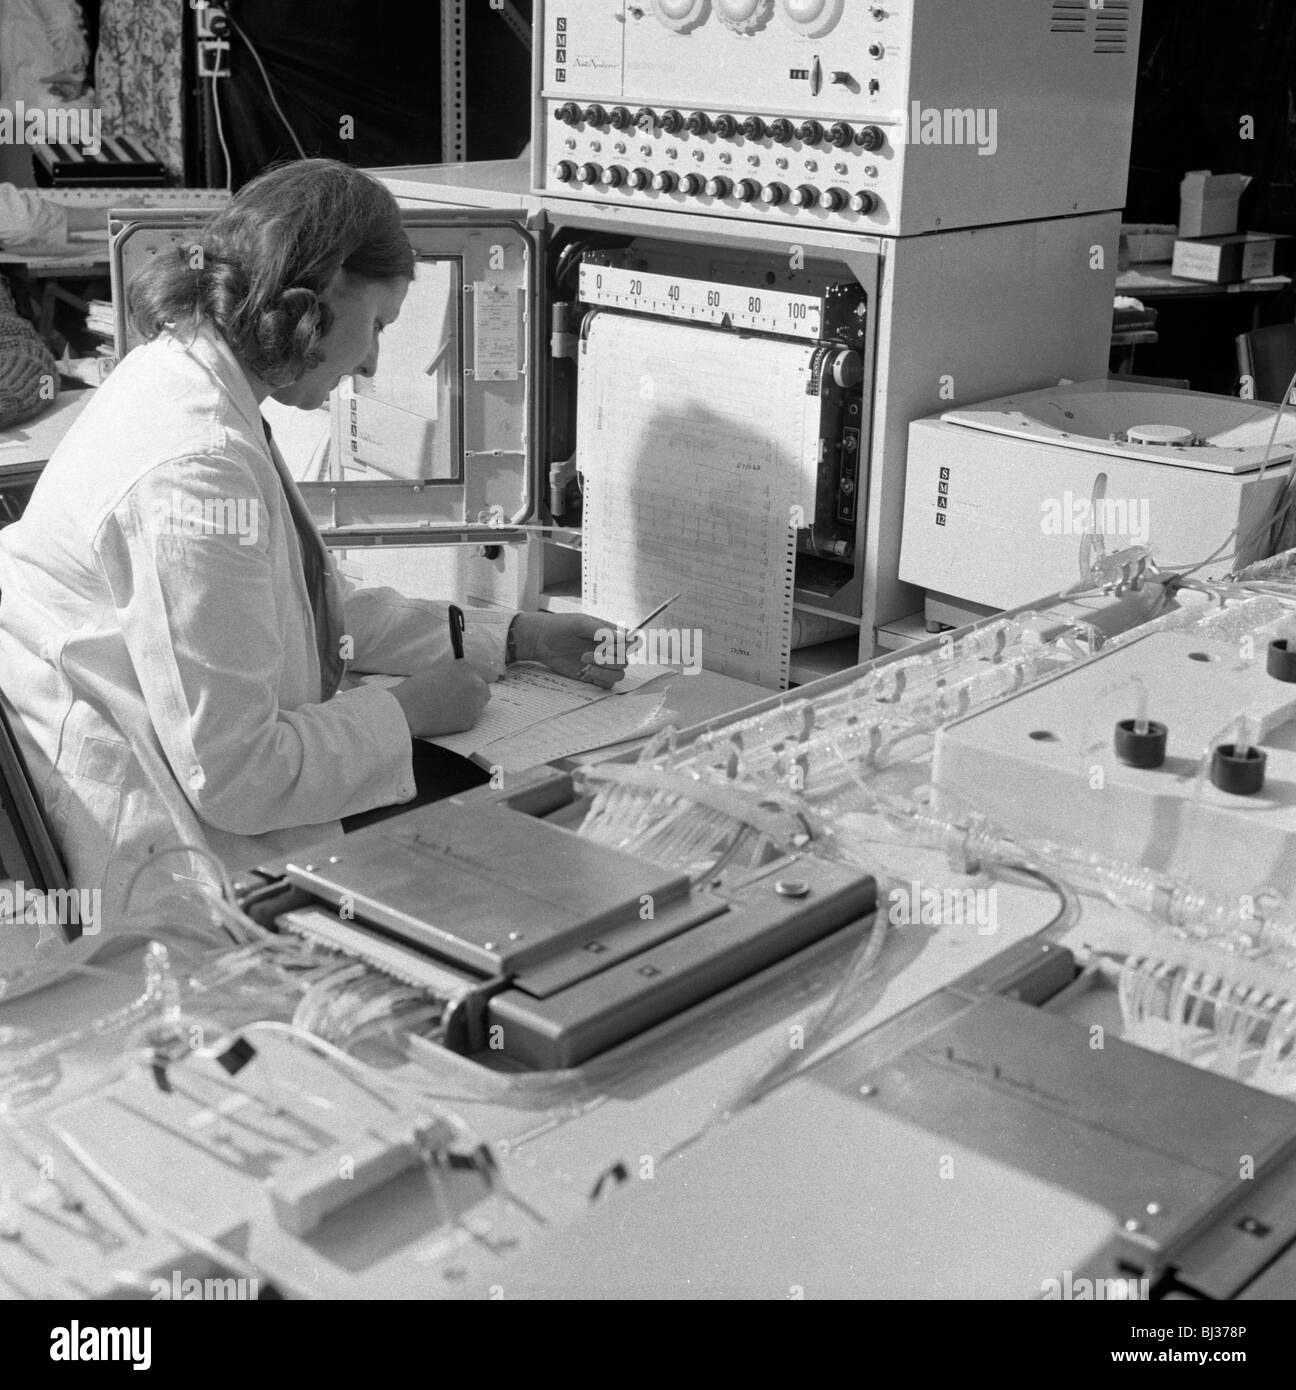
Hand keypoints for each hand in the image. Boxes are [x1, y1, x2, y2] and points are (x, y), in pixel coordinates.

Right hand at [388, 660, 492, 736]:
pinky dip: (462, 718)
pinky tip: (445, 716)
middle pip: (485, 690)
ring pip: (478, 706)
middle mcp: (476, 683)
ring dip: (469, 706)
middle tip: (456, 697)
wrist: (407, 709)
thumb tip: (472, 677)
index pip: (490, 673)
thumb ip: (460, 672)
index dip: (481, 679)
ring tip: (446, 706)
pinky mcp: (470, 721)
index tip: (476, 683)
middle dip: (475, 694)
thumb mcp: (441, 670)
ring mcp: (475, 703)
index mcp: (468, 667)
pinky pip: (470, 719)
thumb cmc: (418, 688)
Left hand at [510, 612, 628, 688]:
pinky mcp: (592, 676)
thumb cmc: (561, 626)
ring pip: (618, 674)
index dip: (626, 647)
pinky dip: (600, 680)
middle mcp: (608, 649)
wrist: (540, 639)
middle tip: (587, 654)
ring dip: (605, 671)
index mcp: (609, 634)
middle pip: (625, 661)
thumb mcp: (581, 623)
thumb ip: (602, 631)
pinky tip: (586, 672)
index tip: (611, 646)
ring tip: (585, 663)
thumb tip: (623, 637)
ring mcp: (601, 664)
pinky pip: (607, 684)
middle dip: (609, 659)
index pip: (629, 642)